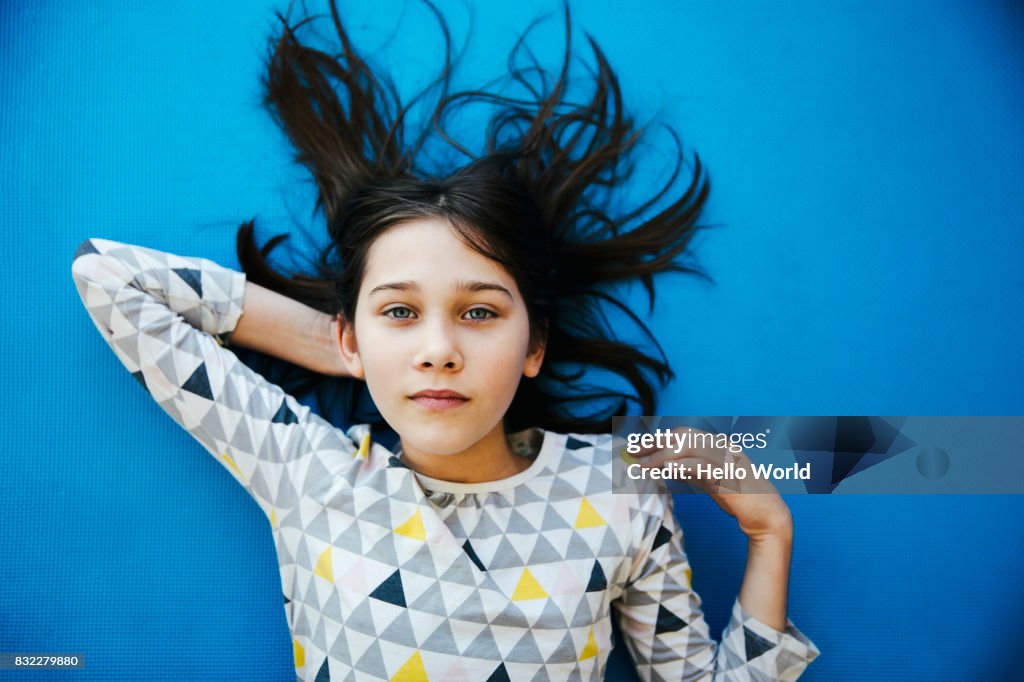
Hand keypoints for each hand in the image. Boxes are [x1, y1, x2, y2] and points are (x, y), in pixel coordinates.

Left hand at [632, 427, 792, 541]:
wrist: (766, 515)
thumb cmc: (737, 497)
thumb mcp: (707, 479)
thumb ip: (688, 469)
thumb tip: (661, 464)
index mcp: (717, 443)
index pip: (681, 434)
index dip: (656, 438)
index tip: (635, 447)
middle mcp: (723, 446)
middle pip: (682, 436)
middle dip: (654, 443)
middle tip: (632, 453)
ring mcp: (728, 458)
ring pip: (690, 447)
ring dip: (662, 455)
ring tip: (643, 465)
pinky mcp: (731, 475)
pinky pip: (702, 466)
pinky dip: (682, 466)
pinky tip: (665, 471)